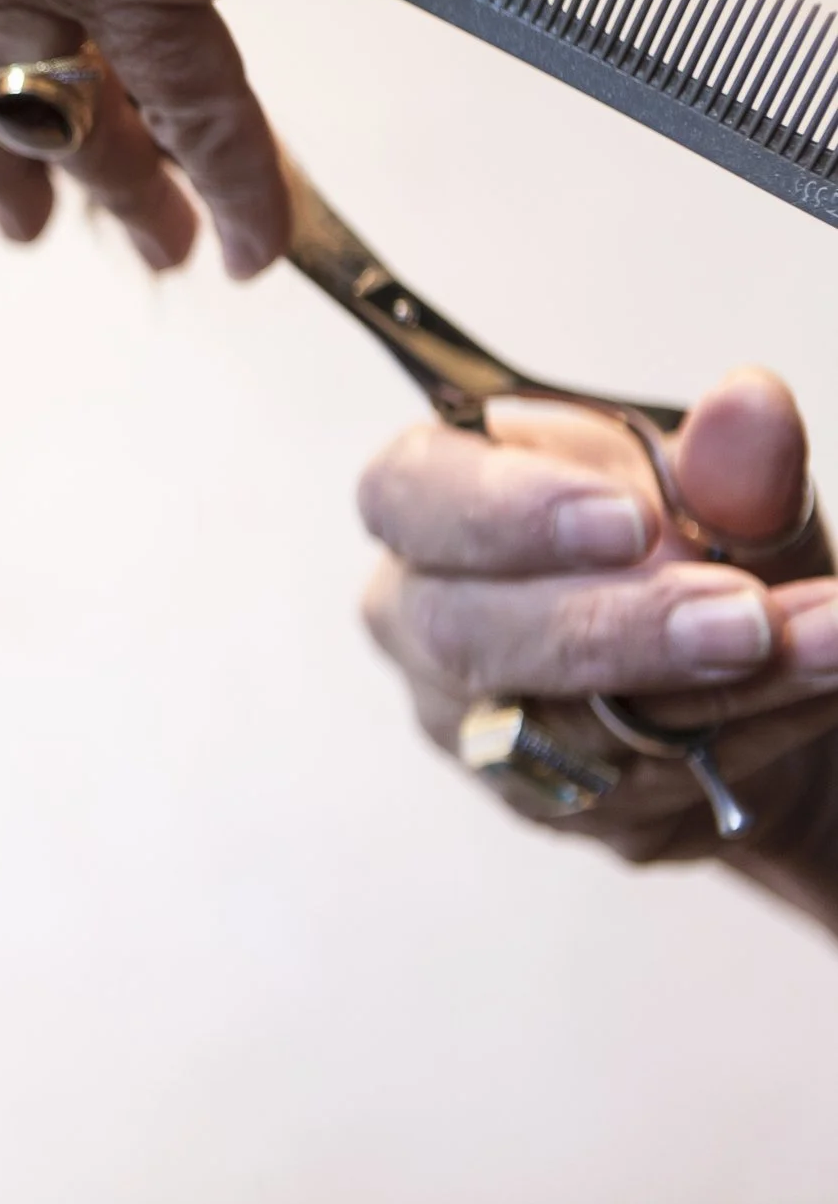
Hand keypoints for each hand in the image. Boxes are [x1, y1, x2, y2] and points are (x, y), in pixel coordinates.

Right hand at [359, 368, 837, 868]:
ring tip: (823, 644)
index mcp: (430, 499)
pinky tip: (812, 688)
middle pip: (464, 631)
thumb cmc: (689, 544)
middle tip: (742, 613)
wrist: (741, 661)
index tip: (629, 520)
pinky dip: (735, 735)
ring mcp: (470, 717)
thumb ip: (725, 462)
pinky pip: (626, 786)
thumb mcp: (723, 491)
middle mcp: (423, 612)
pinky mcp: (540, 797)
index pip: (407, 495)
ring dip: (703, 688)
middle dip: (610, 626)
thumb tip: (748, 406)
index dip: (501, 511)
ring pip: (554, 725)